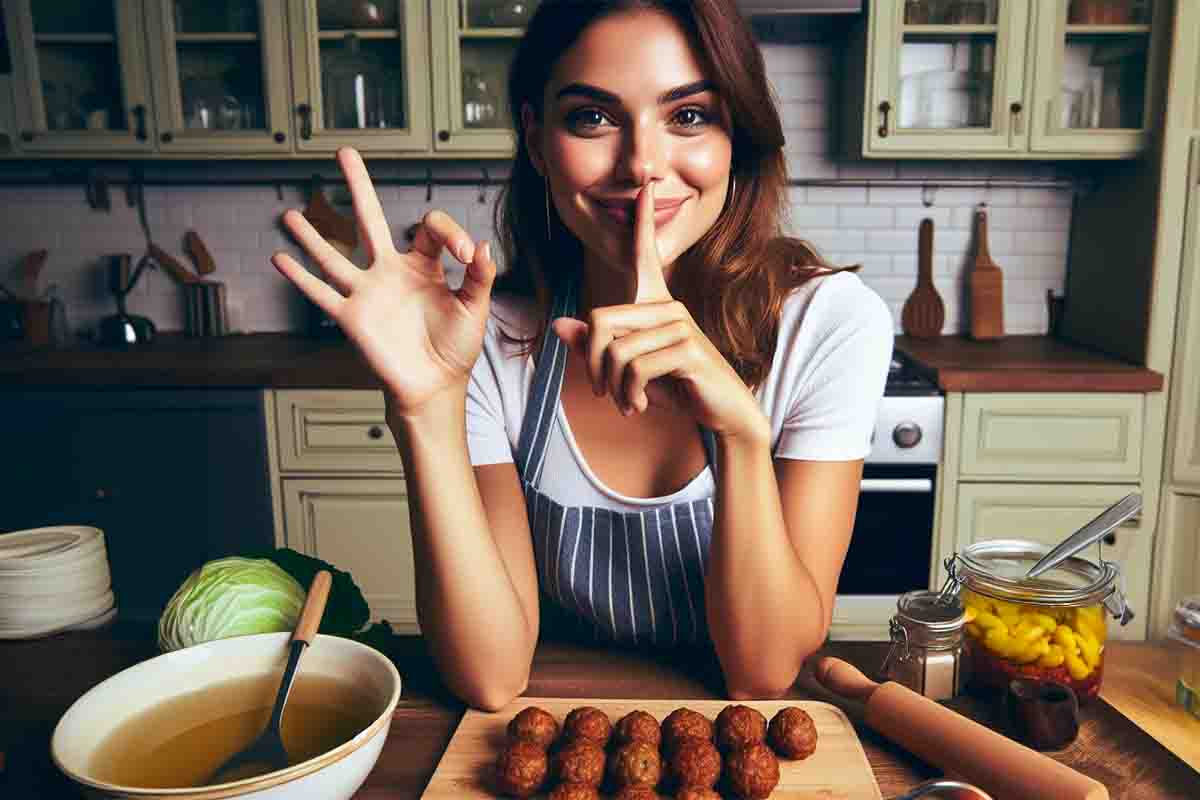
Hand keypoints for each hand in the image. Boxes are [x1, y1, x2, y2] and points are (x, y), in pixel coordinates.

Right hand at [272, 148, 496, 415]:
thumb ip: (480, 278)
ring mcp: (369, 292)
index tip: (467, 253)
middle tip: (345, 153)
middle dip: (359, 186)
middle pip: (370, 219)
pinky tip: (280, 258)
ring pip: (334, 256)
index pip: (430, 229)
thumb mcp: (475, 309)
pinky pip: (321, 294)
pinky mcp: (353, 317)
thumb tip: (482, 246)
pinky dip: (300, 278)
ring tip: (290, 213)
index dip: (451, 233)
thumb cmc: (455, 349)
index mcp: (425, 266)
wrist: (434, 386)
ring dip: (312, 235)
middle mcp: (392, 272)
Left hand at [551, 183, 764, 438]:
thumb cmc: (676, 386)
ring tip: (624, 403)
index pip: (645, 256)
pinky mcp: (687, 348)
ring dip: (612, 387)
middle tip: (603, 392)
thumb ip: (595, 348)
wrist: (723, 411)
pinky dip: (628, 393)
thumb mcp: (629, 370)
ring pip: (615, 350)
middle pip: (599, 320)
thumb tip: (558, 325)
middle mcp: (668, 307)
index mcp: (656, 304)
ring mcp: (680, 325)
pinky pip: (635, 367)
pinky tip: (638, 405)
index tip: (644, 190)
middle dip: (592, 364)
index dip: (642, 224)